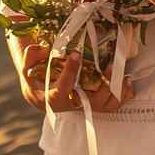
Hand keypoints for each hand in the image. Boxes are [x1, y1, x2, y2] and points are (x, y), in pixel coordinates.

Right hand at [15, 43, 131, 113]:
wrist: (40, 96)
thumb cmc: (35, 79)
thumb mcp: (27, 67)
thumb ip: (32, 55)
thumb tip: (47, 47)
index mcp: (53, 96)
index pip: (63, 87)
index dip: (70, 72)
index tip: (76, 54)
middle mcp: (71, 104)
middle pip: (90, 101)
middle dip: (103, 85)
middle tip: (110, 65)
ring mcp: (84, 105)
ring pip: (104, 105)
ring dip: (116, 90)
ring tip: (121, 71)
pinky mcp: (93, 104)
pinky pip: (112, 106)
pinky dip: (123, 95)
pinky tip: (127, 80)